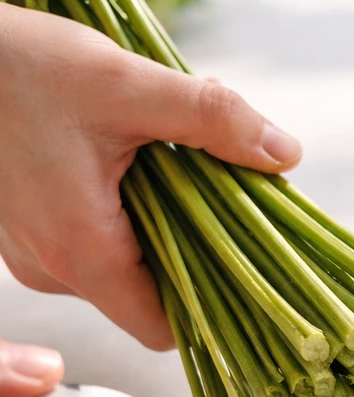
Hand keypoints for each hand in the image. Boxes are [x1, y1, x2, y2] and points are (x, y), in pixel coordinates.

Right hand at [0, 4, 302, 349]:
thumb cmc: (14, 66)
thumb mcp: (128, 84)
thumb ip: (213, 120)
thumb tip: (283, 152)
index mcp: (79, 252)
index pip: (162, 329)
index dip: (213, 309)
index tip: (249, 274)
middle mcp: (50, 267)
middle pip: (150, 296)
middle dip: (195, 252)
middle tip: (221, 199)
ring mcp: (33, 251)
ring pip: (123, 266)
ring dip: (161, 227)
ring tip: (173, 170)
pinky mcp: (26, 227)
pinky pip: (94, 241)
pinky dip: (127, 213)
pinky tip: (137, 164)